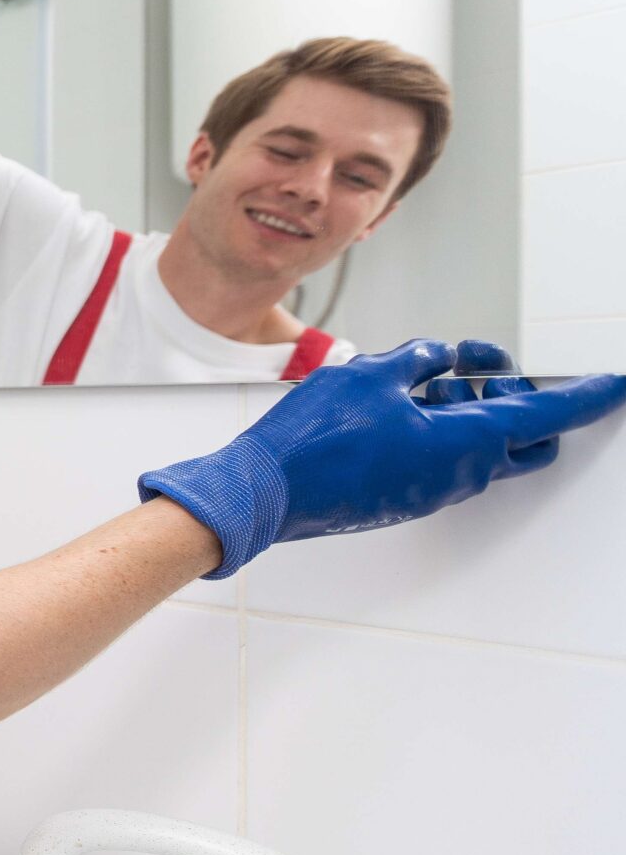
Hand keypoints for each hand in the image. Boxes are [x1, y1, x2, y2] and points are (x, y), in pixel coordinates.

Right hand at [137, 339, 625, 578]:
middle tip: (492, 371)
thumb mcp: (369, 374)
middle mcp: (460, 475)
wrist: (263, 494)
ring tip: (422, 380)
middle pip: (524, 439)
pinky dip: (438, 430)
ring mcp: (431, 492)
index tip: (614, 386)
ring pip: (480, 449)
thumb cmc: (311, 441)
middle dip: (523, 400)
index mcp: (465, 443)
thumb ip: (417, 360)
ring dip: (468, 410)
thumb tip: (440, 356)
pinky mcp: (403, 498)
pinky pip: (443, 460)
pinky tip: (397, 406)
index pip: (547, 415)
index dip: (586, 396)